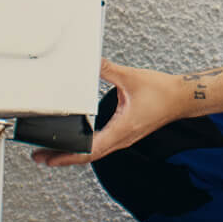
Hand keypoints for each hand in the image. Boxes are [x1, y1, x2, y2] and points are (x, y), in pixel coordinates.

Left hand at [31, 58, 190, 167]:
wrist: (182, 98)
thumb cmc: (163, 92)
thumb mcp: (130, 78)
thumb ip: (107, 70)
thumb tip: (90, 63)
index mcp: (122, 130)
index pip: (90, 150)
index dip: (67, 156)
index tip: (49, 157)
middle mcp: (121, 138)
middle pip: (87, 156)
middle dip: (63, 158)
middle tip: (40, 157)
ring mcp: (124, 138)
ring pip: (94, 152)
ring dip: (73, 154)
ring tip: (52, 152)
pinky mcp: (125, 133)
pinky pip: (101, 145)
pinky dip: (85, 147)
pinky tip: (77, 141)